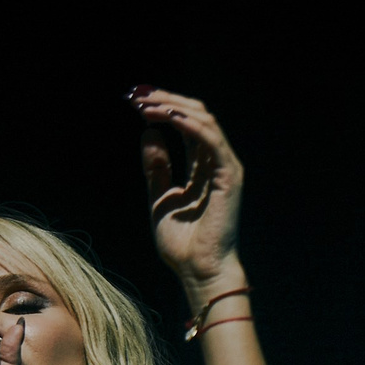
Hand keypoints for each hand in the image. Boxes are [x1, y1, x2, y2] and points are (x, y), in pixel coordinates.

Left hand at [129, 86, 244, 285]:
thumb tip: (149, 133)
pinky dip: (190, 126)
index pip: (185, 124)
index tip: (135, 99)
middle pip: (195, 116)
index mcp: (202, 166)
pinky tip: (167, 117)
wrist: (197, 270)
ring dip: (174, 108)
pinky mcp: (229, 176)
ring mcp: (225, 167)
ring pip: (204, 121)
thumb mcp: (159, 198)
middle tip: (137, 94)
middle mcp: (216, 161)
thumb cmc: (182, 242)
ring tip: (146, 104)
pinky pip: (212, 142)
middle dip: (165, 100)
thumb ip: (157, 167)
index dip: (163, 107)